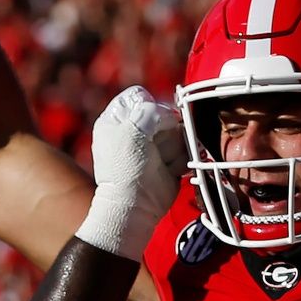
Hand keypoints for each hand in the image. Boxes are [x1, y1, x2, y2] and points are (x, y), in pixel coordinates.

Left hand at [74, 86, 187, 261]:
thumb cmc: (126, 167)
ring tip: (162, 161)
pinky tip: (170, 169)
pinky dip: (180, 159)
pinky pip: (184, 150)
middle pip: (163, 113)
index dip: (149, 104)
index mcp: (116, 119)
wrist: (135, 204)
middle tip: (154, 145)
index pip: (139, 96)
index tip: (150, 119)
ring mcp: (152, 146)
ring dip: (174, 146)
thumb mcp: (133, 128)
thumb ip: (152, 110)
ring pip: (177, 131)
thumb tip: (172, 116)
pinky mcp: (168, 161)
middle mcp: (134, 130)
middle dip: (164, 129)